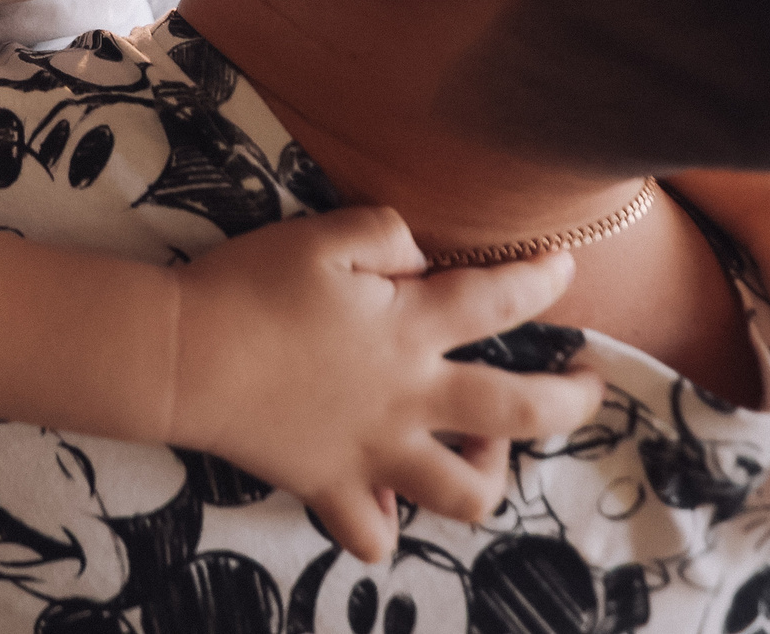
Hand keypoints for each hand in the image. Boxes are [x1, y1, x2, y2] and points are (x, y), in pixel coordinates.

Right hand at [167, 207, 602, 563]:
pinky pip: (372, 534)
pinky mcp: (328, 486)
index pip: (501, 300)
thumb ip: (388, 235)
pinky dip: (384, 523)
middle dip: (571, 400)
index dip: (543, 280)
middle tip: (587, 385)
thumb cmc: (250, 285)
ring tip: (475, 447)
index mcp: (409, 328)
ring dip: (486, 475)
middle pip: (518, 413)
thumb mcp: (323, 235)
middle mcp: (407, 399)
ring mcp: (373, 453)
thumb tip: (422, 259)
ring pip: (464, 495)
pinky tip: (383, 497)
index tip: (566, 267)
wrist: (182, 356)